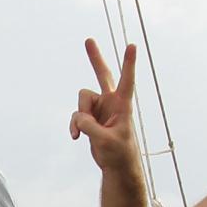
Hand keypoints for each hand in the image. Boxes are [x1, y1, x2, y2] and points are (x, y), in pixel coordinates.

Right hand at [70, 39, 140, 170]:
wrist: (116, 166)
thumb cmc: (119, 153)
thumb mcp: (105, 141)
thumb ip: (90, 126)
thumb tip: (78, 118)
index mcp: (123, 105)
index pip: (126, 81)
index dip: (129, 63)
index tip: (132, 45)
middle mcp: (111, 102)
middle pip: (102, 75)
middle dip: (95, 58)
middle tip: (88, 40)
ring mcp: (99, 109)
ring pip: (82, 101)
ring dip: (80, 117)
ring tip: (84, 133)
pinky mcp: (90, 117)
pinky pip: (76, 115)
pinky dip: (74, 125)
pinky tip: (75, 137)